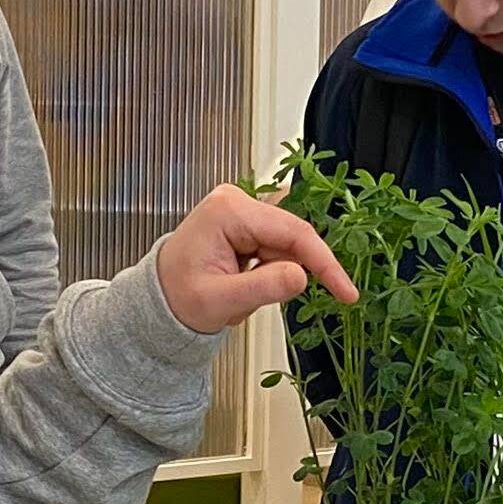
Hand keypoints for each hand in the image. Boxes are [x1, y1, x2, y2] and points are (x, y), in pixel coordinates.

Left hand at [153, 185, 356, 335]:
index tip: (346, 292)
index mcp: (228, 211)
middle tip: (260, 299)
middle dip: (288, 273)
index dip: (325, 263)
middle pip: (293, 237)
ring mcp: (241, 211)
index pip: (293, 233)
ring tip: (239, 292)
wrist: (157, 301)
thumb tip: (302, 276)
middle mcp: (236, 202)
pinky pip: (276, 249)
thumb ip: (262, 287)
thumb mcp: (219, 301)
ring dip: (273, 276)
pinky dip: (268, 272)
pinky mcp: (245, 224)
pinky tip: (242, 282)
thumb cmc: (176, 297)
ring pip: (287, 246)